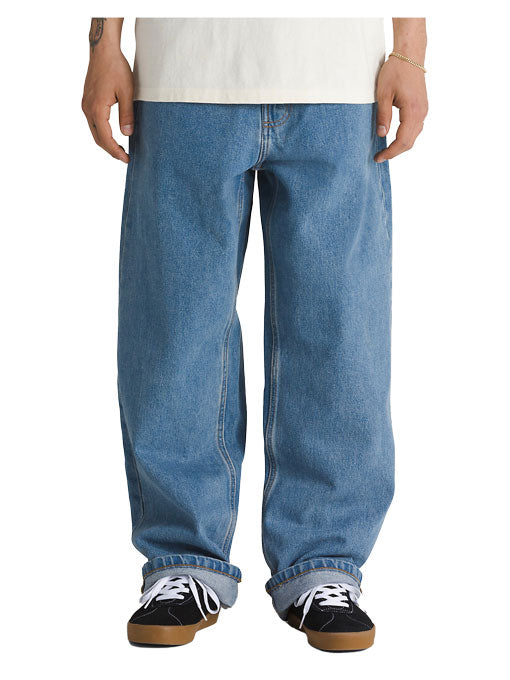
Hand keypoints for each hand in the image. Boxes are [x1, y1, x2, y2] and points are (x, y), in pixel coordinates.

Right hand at [82, 45, 133, 162]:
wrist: (103, 50)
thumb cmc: (116, 68)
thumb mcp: (127, 92)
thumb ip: (127, 114)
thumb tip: (128, 134)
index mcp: (96, 109)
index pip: (105, 138)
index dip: (116, 151)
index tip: (126, 159)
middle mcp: (87, 109)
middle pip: (97, 138)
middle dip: (110, 150)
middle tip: (124, 157)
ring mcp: (86, 105)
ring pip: (94, 131)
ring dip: (106, 142)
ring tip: (120, 149)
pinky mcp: (87, 100)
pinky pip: (93, 122)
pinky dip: (102, 132)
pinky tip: (112, 134)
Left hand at [374, 56, 427, 161]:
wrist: (410, 55)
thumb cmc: (395, 71)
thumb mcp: (383, 94)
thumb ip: (383, 116)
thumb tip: (381, 134)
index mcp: (413, 111)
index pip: (403, 140)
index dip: (390, 152)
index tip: (378, 157)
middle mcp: (421, 113)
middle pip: (410, 142)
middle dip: (395, 152)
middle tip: (380, 157)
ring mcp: (423, 110)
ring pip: (414, 136)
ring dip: (400, 145)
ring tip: (386, 150)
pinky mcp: (422, 107)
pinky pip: (415, 128)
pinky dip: (405, 137)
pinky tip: (395, 138)